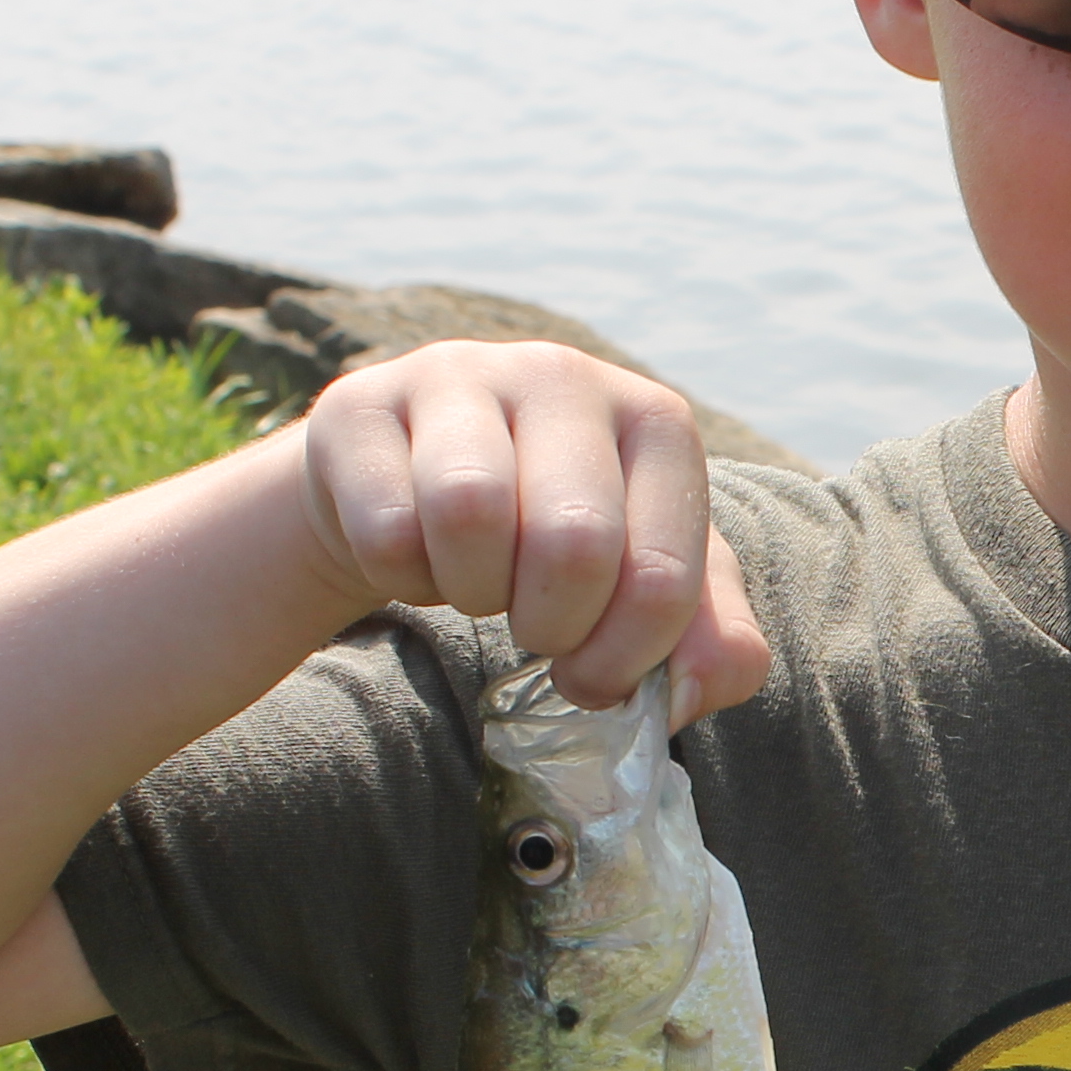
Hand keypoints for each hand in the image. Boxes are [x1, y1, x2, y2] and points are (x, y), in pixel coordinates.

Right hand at [299, 340, 770, 726]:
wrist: (408, 498)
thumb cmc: (547, 543)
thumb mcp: (645, 589)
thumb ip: (710, 644)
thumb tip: (695, 693)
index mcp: (654, 422)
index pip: (662, 574)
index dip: (625, 659)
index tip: (594, 678)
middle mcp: (562, 376)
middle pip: (573, 541)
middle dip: (552, 627)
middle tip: (536, 634)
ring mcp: (457, 377)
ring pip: (470, 513)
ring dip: (473, 593)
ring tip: (478, 584)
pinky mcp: (361, 404)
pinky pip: (383, 526)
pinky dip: (399, 576)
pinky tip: (417, 555)